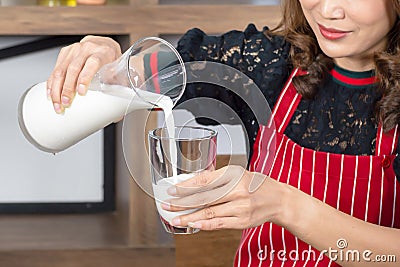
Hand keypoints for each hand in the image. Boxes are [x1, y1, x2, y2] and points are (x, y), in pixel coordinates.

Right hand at [47, 35, 121, 112]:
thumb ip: (118, 90)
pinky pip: (55, 69)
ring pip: (61, 70)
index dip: (85, 78)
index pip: (92, 63)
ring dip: (56, 89)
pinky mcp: (65, 52)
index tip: (81, 92)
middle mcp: (87, 49)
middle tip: (66, 104)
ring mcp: (74, 50)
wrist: (104, 44)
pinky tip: (50, 94)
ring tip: (57, 104)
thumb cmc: (112, 60)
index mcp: (103, 52)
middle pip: (73, 69)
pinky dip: (51, 83)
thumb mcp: (119, 71)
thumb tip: (117, 115)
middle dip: (67, 88)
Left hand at [162, 166, 287, 230]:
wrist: (278, 199)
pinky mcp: (241, 221)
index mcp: (234, 174)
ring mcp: (240, 207)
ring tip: (176, 218)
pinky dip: (204, 225)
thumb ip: (217, 177)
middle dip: (182, 202)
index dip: (186, 186)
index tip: (172, 190)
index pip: (205, 180)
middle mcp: (237, 190)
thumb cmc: (256, 184)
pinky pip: (219, 223)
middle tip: (167, 205)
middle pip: (204, 197)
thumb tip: (192, 182)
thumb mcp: (238, 173)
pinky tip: (193, 225)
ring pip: (209, 212)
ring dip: (189, 216)